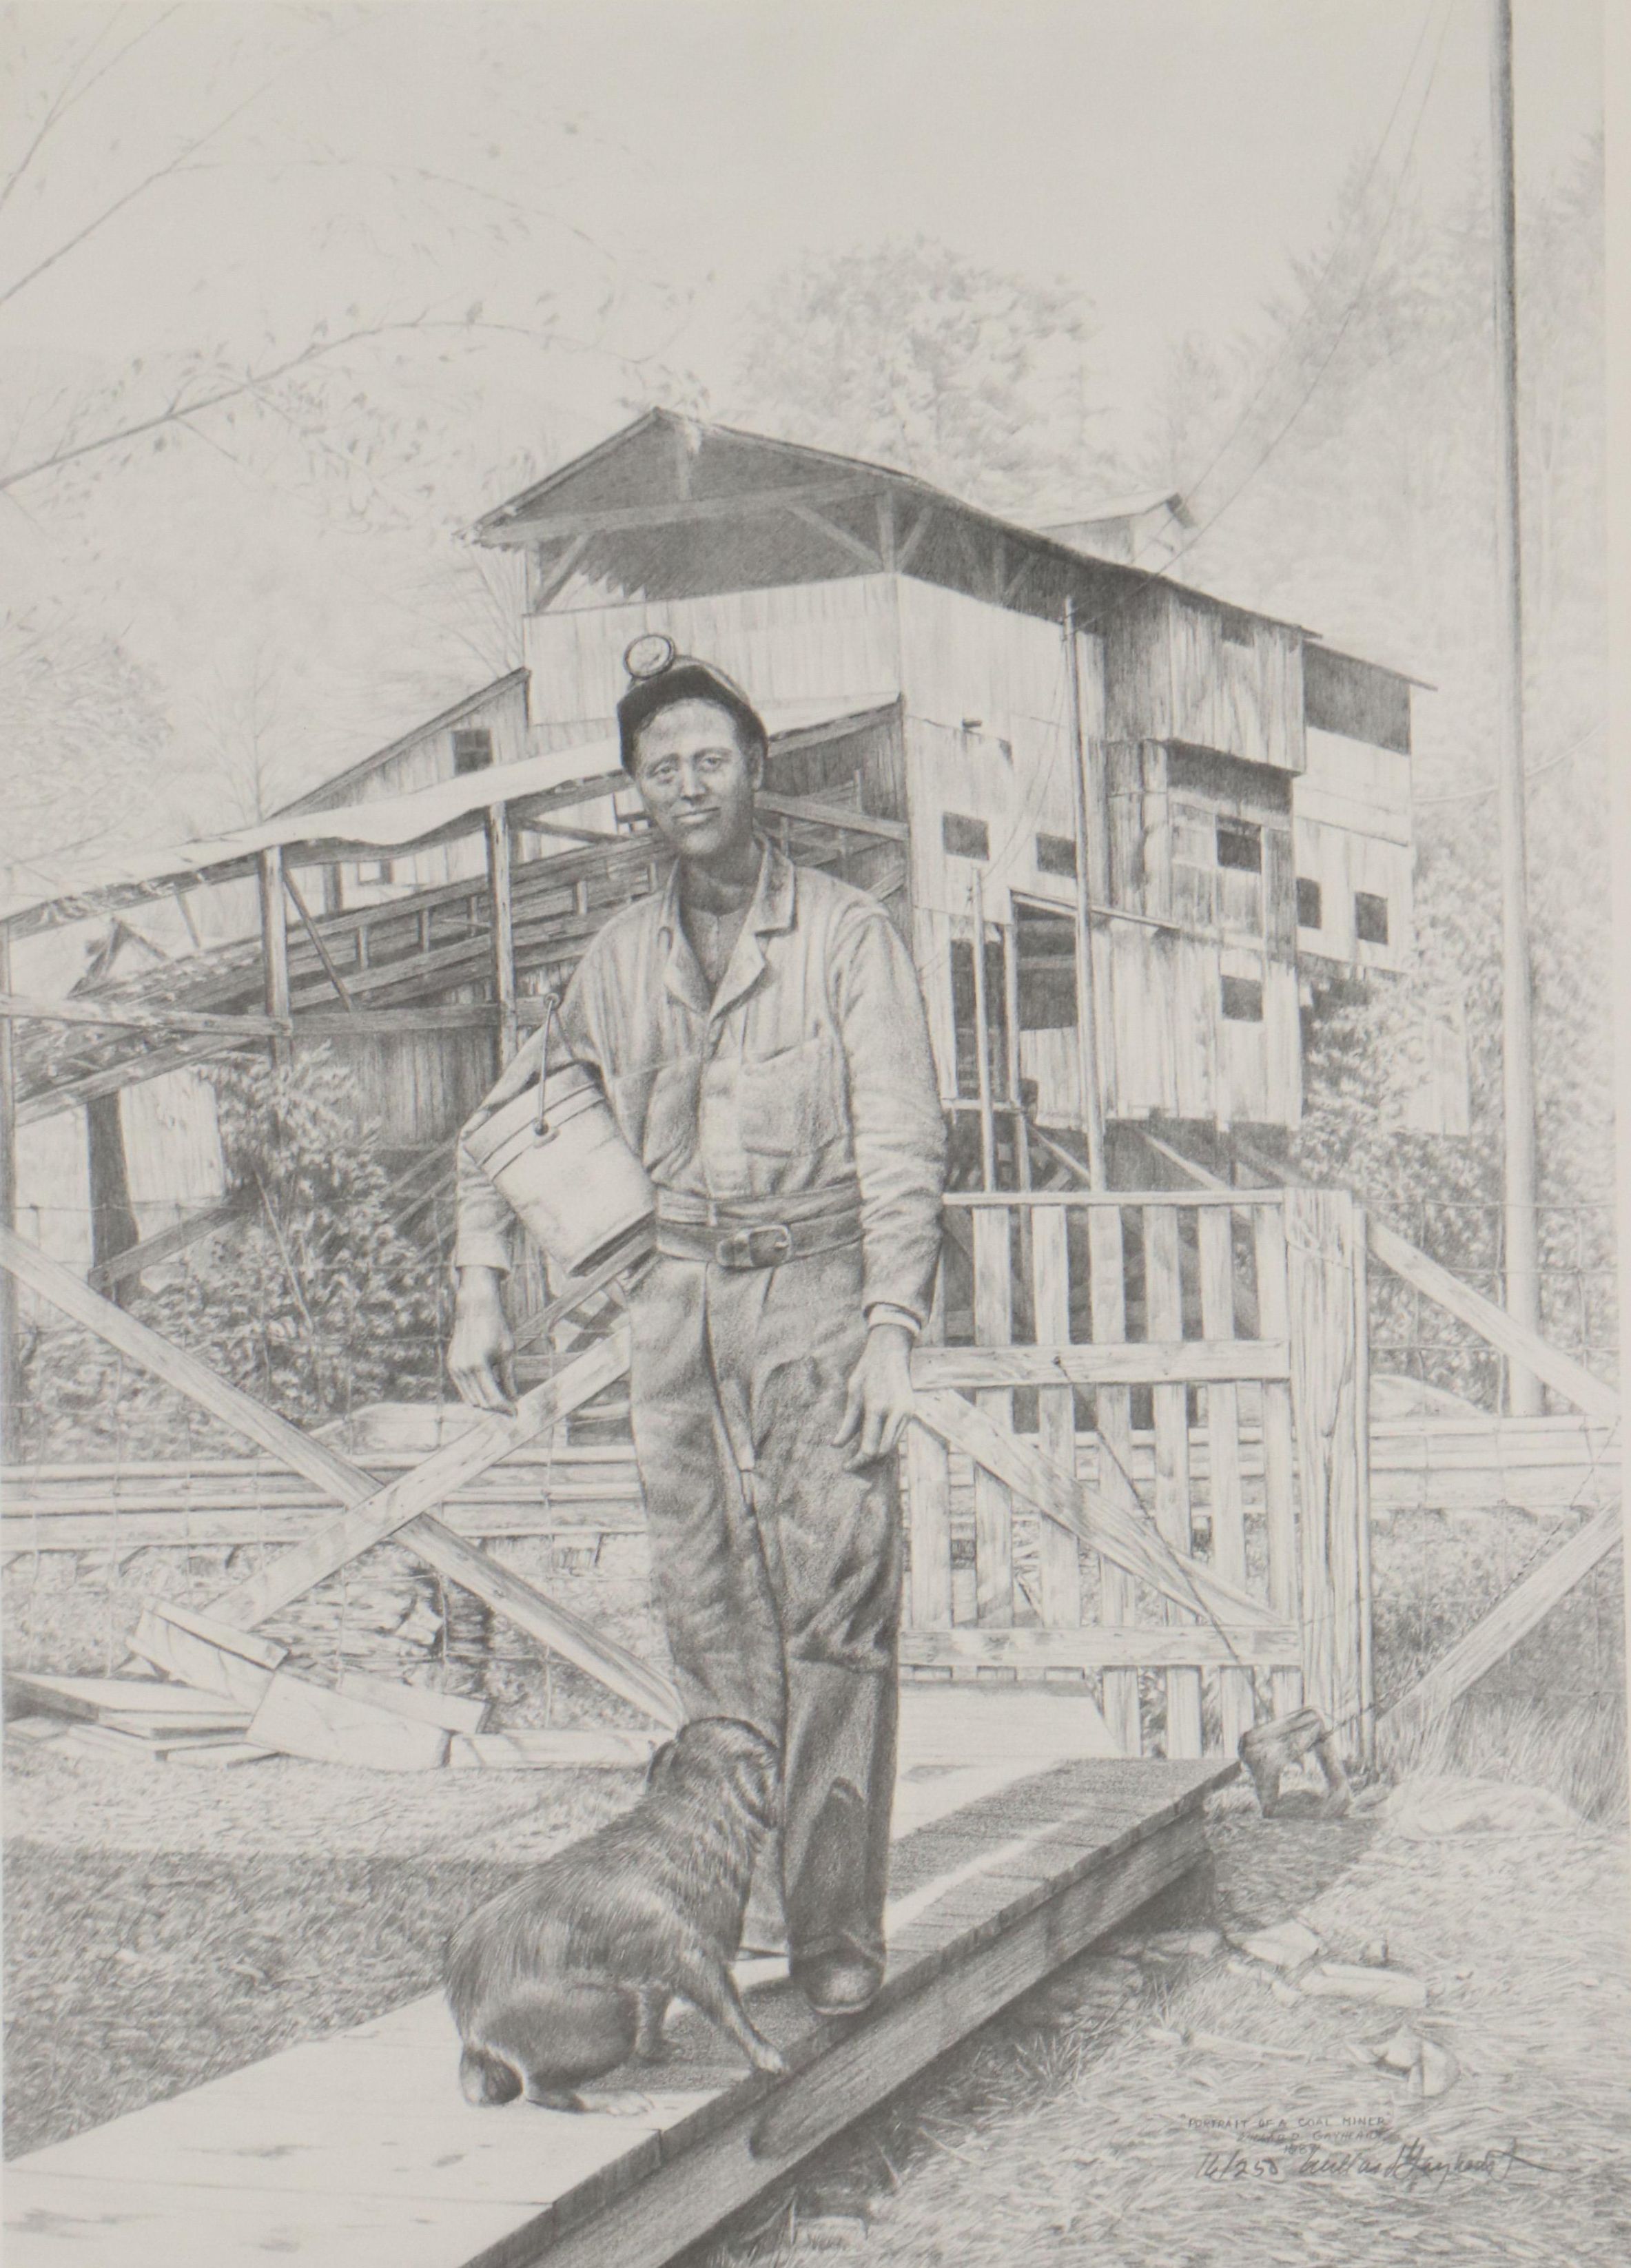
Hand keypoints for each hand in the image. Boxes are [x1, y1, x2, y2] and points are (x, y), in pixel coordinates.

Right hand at [448, 1266, 515, 1413]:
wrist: (475, 1307)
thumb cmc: (496, 1326)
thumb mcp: (508, 1351)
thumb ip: (509, 1378)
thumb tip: (514, 1399)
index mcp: (478, 1365)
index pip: (492, 1398)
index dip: (505, 1408)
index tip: (516, 1413)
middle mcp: (462, 1369)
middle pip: (480, 1402)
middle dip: (496, 1407)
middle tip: (511, 1408)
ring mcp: (454, 1367)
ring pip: (470, 1398)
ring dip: (486, 1401)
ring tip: (503, 1398)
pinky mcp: (451, 1365)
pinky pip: (464, 1388)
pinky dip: (477, 1392)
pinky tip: (492, 1387)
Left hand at [833, 1321, 914, 1468]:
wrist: (890, 1352)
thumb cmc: (867, 1371)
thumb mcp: (852, 1394)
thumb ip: (848, 1423)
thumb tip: (836, 1445)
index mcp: (877, 1407)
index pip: (869, 1447)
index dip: (857, 1461)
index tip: (846, 1466)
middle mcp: (895, 1412)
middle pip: (882, 1451)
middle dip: (867, 1460)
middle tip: (853, 1462)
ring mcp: (907, 1412)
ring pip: (892, 1445)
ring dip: (877, 1451)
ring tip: (861, 1453)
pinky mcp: (911, 1411)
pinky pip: (898, 1434)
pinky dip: (886, 1440)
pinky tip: (873, 1438)